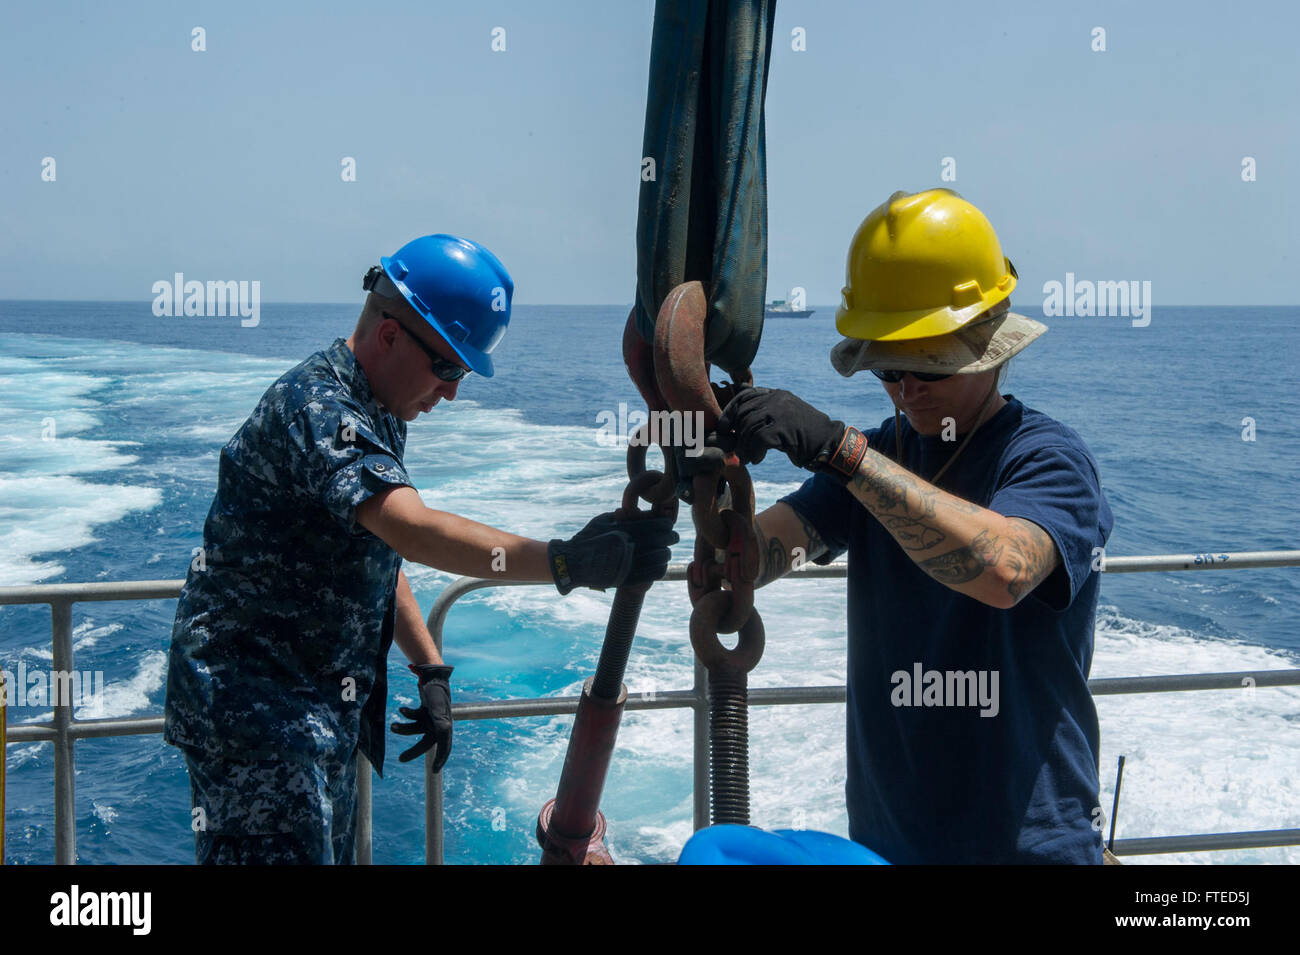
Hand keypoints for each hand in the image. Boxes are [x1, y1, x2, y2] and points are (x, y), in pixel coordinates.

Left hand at [391, 663, 452, 769]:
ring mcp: (431, 718)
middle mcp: (439, 724)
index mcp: (445, 726)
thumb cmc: (436, 694)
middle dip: (413, 750)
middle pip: (426, 743)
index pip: (445, 747)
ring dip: (403, 729)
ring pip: (415, 730)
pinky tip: (401, 710)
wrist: (432, 676)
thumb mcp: (438, 710)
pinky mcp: (424, 711)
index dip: (440, 759)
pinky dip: (407, 715)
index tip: (434, 770)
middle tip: (401, 759)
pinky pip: (413, 718)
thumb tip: (444, 737)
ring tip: (393, 727)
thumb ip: (441, 725)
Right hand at [548, 510, 678, 594]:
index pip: (659, 524)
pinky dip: (660, 567)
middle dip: (670, 538)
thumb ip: (624, 516)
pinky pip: (655, 573)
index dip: (666, 524)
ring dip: (665, 553)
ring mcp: (631, 563)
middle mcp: (630, 545)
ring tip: (663, 552)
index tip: (666, 524)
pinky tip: (657, 564)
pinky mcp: (629, 578)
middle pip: (665, 540)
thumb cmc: (587, 538)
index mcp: (625, 529)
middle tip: (672, 538)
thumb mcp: (603, 520)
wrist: (572, 563)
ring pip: (662, 557)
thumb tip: (643, 513)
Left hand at [715, 387, 844, 468]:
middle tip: (736, 449)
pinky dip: (754, 452)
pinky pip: (758, 439)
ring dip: (745, 447)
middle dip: (736, 433)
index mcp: (776, 394)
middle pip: (743, 413)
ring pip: (748, 427)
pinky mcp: (784, 427)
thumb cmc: (803, 434)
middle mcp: (777, 399)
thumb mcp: (783, 417)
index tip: (725, 429)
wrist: (828, 445)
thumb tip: (739, 403)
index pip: (744, 396)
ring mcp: (781, 412)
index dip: (730, 412)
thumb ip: (764, 411)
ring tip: (747, 458)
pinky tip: (758, 460)